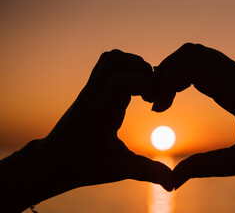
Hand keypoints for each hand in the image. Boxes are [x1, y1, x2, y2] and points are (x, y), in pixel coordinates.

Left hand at [43, 50, 172, 189]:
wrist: (53, 161)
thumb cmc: (84, 165)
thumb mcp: (118, 169)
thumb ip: (148, 172)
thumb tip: (173, 183)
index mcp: (101, 114)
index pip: (122, 80)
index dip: (146, 84)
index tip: (153, 103)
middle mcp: (93, 96)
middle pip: (117, 60)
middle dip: (142, 70)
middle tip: (152, 91)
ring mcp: (89, 89)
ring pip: (111, 57)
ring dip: (133, 65)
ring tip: (144, 86)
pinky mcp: (90, 88)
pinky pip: (106, 63)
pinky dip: (125, 66)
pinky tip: (132, 87)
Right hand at [153, 43, 234, 188]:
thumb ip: (207, 167)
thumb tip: (173, 179)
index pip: (193, 67)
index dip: (167, 82)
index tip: (158, 109)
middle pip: (191, 52)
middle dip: (166, 71)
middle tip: (158, 101)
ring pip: (199, 53)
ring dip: (177, 68)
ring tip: (166, 96)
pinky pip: (208, 61)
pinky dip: (188, 71)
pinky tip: (184, 93)